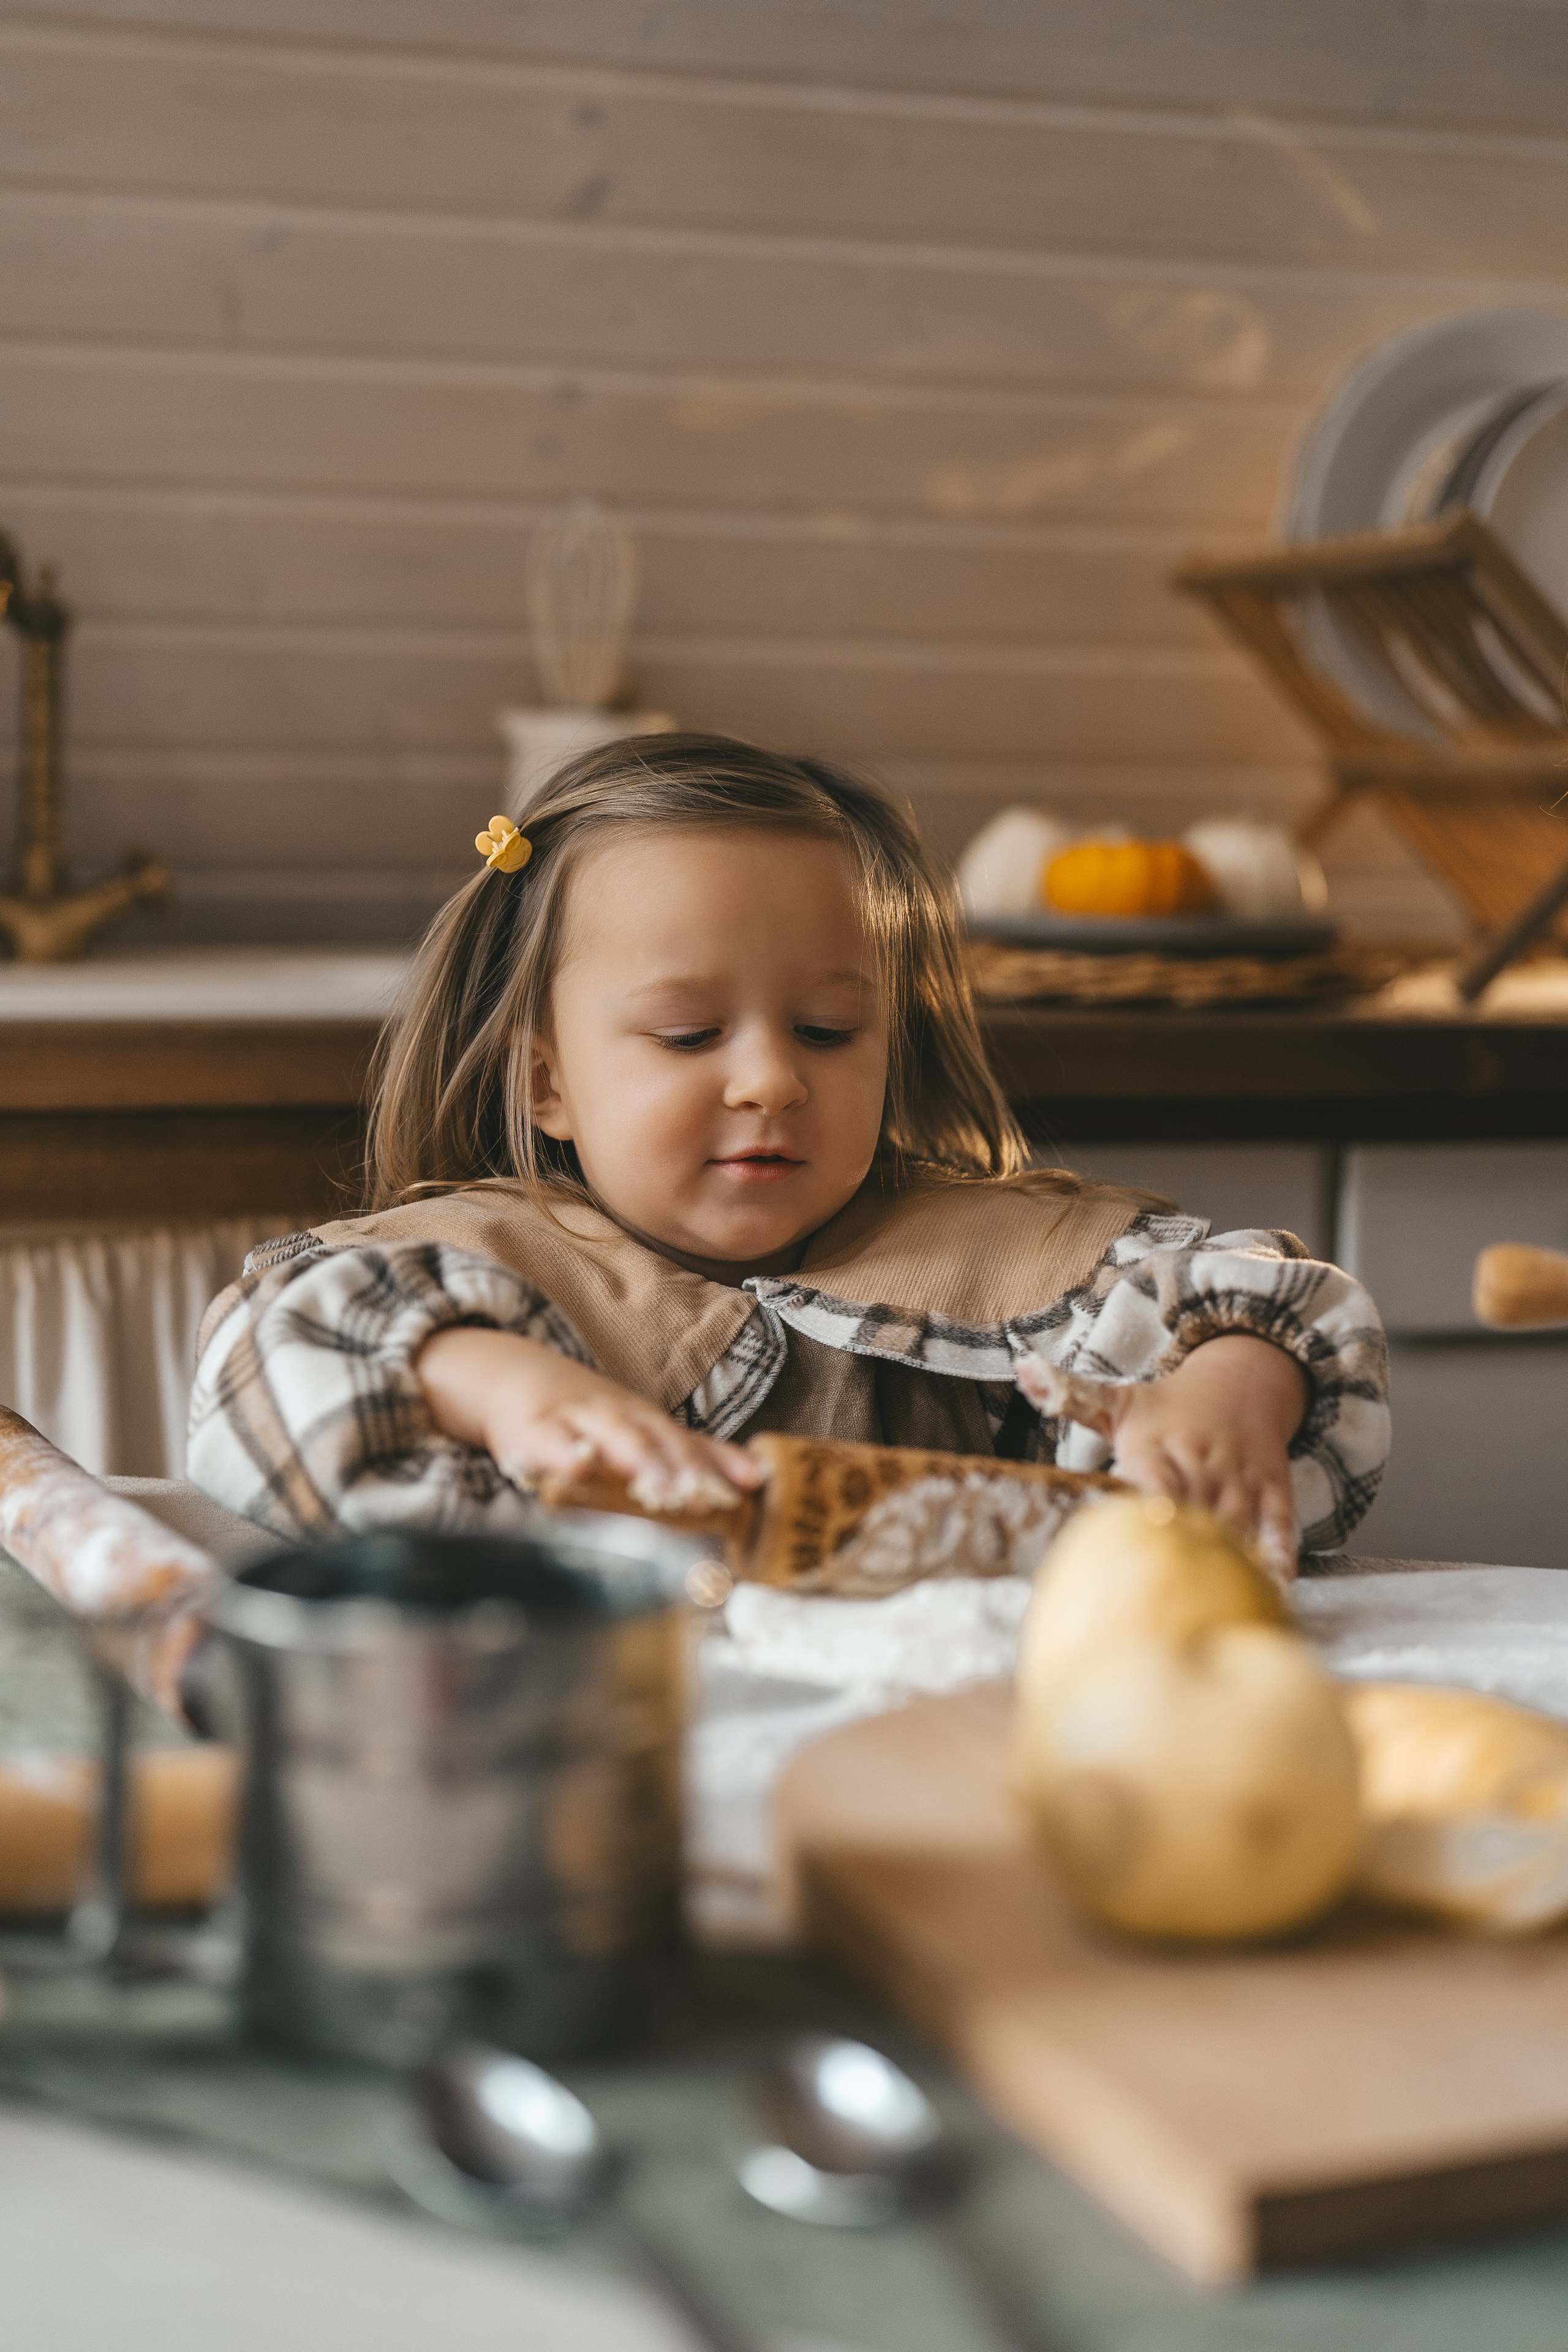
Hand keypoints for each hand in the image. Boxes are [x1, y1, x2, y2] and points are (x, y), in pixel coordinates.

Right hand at [416, 1327, 765, 1509]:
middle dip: (682, 1466)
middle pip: (656, 1440)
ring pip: (611, 1438)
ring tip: (658, 1484)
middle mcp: (620, 1417)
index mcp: (649, 1422)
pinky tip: (577, 1470)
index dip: (718, 1465)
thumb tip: (758, 1477)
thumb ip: (697, 1455)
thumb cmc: (590, 1416)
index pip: (689, 1444)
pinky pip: (551, 1443)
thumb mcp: (645, 1430)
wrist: (515, 1376)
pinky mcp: (535, 1430)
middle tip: (707, 1495)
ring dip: (636, 1459)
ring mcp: (579, 1420)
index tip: (750, 1484)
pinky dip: (563, 1456)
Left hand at [1017, 1334, 1307, 1579]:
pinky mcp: (1274, 1491)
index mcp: (1155, 1448)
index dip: (1143, 1510)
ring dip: (1224, 1559)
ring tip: (1209, 1602)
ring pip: (1235, 1524)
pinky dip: (1277, 1555)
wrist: (1242, 1382)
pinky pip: (1279, 1527)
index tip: (1133, 1538)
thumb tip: (1024, 1370)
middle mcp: (1200, 1464)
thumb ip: (1071, 1395)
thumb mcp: (1117, 1398)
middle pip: (1191, 1512)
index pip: (1147, 1483)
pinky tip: (1272, 1588)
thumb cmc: (1167, 1405)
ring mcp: (1239, 1480)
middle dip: (1179, 1547)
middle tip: (1164, 1594)